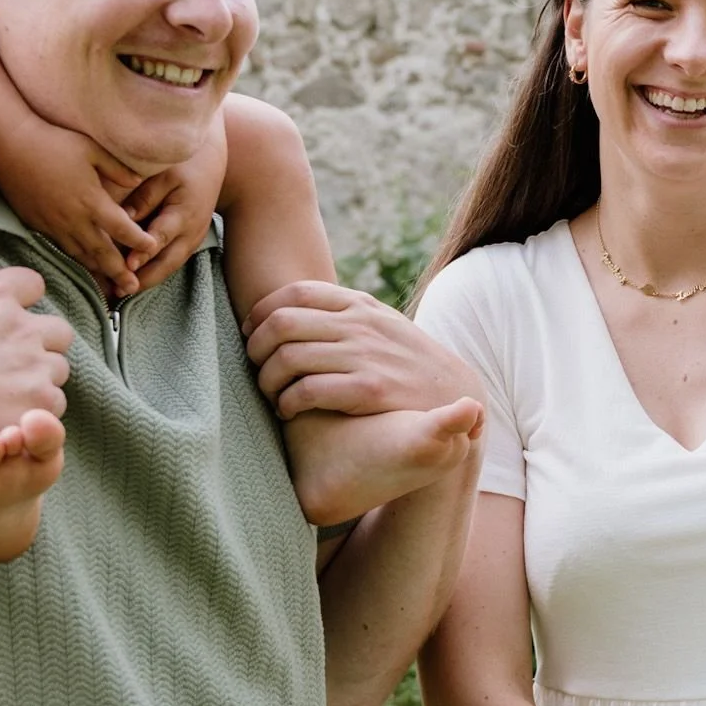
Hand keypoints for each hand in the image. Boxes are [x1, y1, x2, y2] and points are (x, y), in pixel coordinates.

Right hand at [0, 119, 157, 295]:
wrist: (9, 147)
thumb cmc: (53, 142)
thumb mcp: (91, 149)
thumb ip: (117, 168)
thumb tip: (138, 182)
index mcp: (91, 200)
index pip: (122, 228)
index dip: (139, 241)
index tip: (152, 248)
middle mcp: (74, 218)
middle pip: (102, 252)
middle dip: (119, 272)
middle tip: (133, 288)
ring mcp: (54, 224)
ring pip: (81, 255)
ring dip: (97, 272)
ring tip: (111, 286)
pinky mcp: (38, 225)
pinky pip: (62, 248)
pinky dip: (76, 260)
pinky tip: (83, 265)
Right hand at [0, 260, 72, 482]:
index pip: (32, 284)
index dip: (22, 302)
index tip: (5, 320)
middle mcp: (20, 326)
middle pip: (56, 330)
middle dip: (41, 346)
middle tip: (12, 366)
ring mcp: (34, 365)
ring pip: (58, 370)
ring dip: (41, 382)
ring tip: (8, 397)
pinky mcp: (38, 402)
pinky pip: (54, 406)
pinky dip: (38, 415)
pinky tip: (10, 420)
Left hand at [124, 119, 228, 292]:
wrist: (213, 163)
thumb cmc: (185, 163)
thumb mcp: (164, 174)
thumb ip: (145, 196)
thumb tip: (124, 218)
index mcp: (184, 213)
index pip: (161, 237)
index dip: (144, 252)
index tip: (127, 265)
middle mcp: (191, 232)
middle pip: (166, 263)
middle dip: (143, 279)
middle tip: (119, 291)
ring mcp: (192, 240)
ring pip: (168, 268)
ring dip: (146, 281)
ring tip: (120, 292)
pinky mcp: (189, 242)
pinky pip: (170, 262)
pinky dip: (152, 273)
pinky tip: (132, 281)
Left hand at [246, 281, 483, 419]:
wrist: (454, 396)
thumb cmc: (409, 363)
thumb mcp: (383, 324)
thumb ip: (346, 313)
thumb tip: (295, 308)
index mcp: (360, 305)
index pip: (296, 293)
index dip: (262, 312)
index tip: (250, 333)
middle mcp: (360, 325)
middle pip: (283, 324)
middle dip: (256, 347)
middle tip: (254, 366)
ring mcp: (364, 355)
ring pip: (288, 358)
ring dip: (267, 379)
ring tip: (270, 394)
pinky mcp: (368, 389)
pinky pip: (307, 390)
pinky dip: (288, 402)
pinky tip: (288, 411)